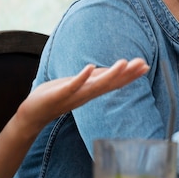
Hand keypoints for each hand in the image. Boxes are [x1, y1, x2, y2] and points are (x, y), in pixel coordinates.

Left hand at [16, 58, 148, 133]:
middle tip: (143, 65)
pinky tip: (89, 67)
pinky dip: (81, 77)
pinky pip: (72, 85)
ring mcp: (74, 94)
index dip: (130, 75)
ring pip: (96, 85)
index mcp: (91, 91)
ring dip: (110, 75)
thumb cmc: (56, 96)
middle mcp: (86, 94)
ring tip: (124, 63)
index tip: (145, 66)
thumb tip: (109, 70)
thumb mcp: (78, 84)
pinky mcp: (60, 93)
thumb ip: (93, 78)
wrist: (33, 114)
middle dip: (127, 74)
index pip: (114, 82)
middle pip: (110, 84)